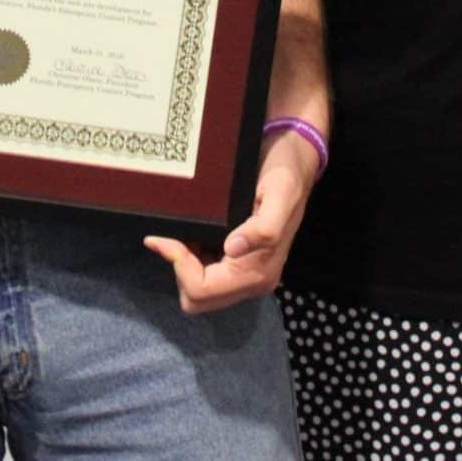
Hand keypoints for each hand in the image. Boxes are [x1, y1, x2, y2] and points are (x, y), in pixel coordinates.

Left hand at [144, 124, 318, 314]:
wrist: (296, 162)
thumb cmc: (286, 174)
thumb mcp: (280, 193)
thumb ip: (264, 228)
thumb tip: (232, 249)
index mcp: (258, 272)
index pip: (202, 290)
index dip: (179, 266)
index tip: (166, 236)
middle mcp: (252, 281)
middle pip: (197, 299)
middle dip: (179, 270)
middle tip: (171, 236)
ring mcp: (246, 275)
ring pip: (198, 291)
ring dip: (183, 265)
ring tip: (181, 233)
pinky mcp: (240, 265)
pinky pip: (205, 276)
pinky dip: (191, 260)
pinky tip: (193, 233)